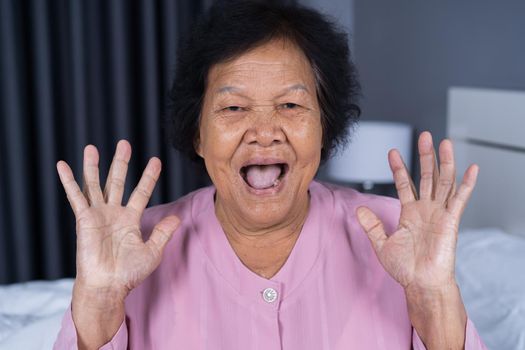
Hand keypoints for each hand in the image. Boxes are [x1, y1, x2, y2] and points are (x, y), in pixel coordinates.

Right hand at [56, 140, 179, 300]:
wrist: (108, 286)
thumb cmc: (129, 273)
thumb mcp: (152, 252)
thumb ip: (163, 233)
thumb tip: (177, 218)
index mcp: (131, 219)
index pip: (141, 192)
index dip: (148, 176)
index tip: (156, 160)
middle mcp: (114, 213)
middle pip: (118, 182)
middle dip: (121, 163)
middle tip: (124, 144)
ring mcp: (98, 215)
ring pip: (95, 185)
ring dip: (93, 166)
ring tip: (92, 147)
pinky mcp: (84, 219)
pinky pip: (76, 197)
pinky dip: (69, 181)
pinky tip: (63, 166)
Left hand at [356, 131, 478, 291]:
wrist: (420, 284)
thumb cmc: (405, 268)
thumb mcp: (382, 244)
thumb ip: (372, 226)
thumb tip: (359, 209)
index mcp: (410, 213)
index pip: (404, 184)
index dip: (399, 168)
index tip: (392, 152)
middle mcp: (426, 209)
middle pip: (426, 176)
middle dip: (425, 156)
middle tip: (424, 136)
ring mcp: (439, 214)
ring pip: (444, 182)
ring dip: (444, 162)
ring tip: (444, 142)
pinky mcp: (451, 221)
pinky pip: (460, 199)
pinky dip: (466, 184)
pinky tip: (471, 169)